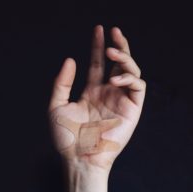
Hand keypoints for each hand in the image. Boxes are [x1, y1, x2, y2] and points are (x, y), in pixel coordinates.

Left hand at [48, 25, 145, 171]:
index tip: (98, 30)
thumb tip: (70, 59)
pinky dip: (130, 78)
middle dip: (118, 46)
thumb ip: (62, 83)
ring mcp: (120, 101)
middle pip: (118, 64)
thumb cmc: (66, 137)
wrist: (79, 158)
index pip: (97, 65)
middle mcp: (107, 94)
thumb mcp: (56, 106)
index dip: (98, 47)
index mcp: (92, 93)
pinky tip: (115, 79)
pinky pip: (138, 87)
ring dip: (125, 58)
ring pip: (131, 72)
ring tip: (112, 52)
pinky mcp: (132, 110)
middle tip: (114, 32)